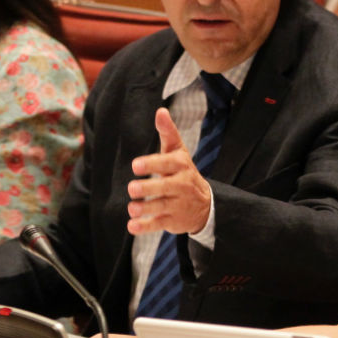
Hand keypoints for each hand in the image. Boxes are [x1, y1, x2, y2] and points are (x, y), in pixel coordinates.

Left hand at [127, 108, 211, 235]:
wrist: (205, 204)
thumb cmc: (183, 171)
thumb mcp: (178, 151)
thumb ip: (168, 132)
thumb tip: (161, 111)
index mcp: (181, 165)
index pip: (167, 163)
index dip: (152, 164)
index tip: (135, 165)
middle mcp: (181, 185)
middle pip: (166, 187)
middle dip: (149, 188)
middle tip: (132, 188)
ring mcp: (178, 204)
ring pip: (161, 207)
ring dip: (145, 208)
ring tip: (132, 208)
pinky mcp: (173, 221)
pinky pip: (159, 224)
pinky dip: (145, 226)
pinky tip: (132, 226)